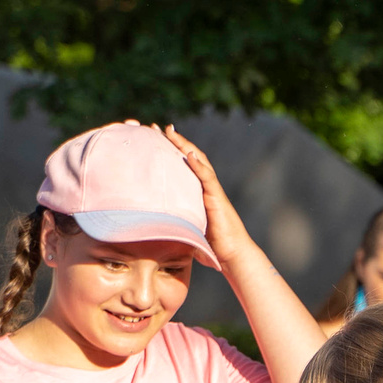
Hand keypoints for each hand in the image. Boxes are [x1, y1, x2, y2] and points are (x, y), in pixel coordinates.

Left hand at [163, 125, 255, 268]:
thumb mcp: (187, 231)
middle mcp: (205, 187)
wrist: (233, 256)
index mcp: (197, 192)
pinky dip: (198, 165)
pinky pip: (207, 178)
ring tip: (171, 132)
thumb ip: (174, 225)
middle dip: (175, 141)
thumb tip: (150, 231)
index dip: (170, 151)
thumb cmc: (211, 247)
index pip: (183, 166)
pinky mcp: (217, 198)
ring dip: (185, 145)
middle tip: (158, 127)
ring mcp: (212, 191)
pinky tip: (188, 154)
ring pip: (199, 162)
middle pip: (190, 157)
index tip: (154, 138)